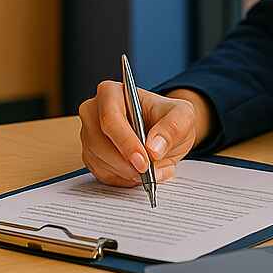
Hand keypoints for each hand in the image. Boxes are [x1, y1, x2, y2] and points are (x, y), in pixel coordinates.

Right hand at [77, 82, 199, 186]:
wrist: (164, 132)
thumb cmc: (168, 118)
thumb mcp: (183, 116)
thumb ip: (172, 128)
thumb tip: (153, 148)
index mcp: (111, 93)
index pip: (110, 118)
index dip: (126, 142)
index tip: (144, 161)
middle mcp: (93, 111)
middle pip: (99, 142)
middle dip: (125, 163)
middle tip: (148, 174)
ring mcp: (89, 134)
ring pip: (98, 160)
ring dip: (125, 173)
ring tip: (149, 173)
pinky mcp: (91, 155)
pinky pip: (101, 173)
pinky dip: (122, 179)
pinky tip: (138, 174)